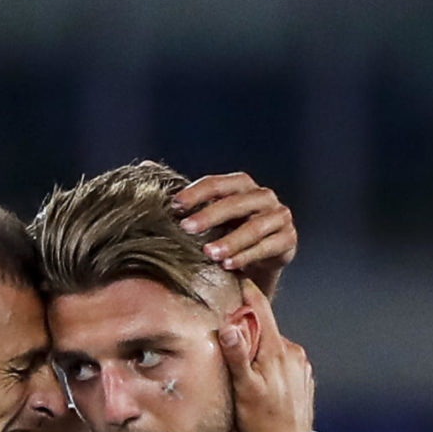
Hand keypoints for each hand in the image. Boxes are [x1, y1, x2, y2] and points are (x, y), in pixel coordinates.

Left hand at [176, 172, 296, 296]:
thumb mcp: (211, 217)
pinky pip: (267, 247)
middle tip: (186, 229)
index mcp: (243, 186)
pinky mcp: (288, 239)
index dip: (196, 192)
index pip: (218, 183)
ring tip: (209, 254)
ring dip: (230, 241)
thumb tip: (144, 166)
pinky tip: (228, 265)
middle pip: (236, 202)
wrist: (260, 261)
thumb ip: (186, 198)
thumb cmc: (229, 234)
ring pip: (254, 227)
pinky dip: (246, 256)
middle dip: (210, 215)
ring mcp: (279, 217)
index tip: (175, 205)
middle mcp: (263, 197)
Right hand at [218, 280, 314, 431]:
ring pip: (276, 346)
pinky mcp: (304, 379)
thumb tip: (228, 327)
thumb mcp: (244, 389)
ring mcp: (301, 366)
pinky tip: (263, 382)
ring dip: (261, 349)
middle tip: (231, 335)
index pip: (262, 310)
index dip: (248, 292)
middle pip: (267, 328)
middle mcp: (293, 353)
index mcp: (276, 350)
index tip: (239, 277)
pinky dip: (272, 364)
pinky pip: (285, 362)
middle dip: (250, 327)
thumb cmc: (263, 422)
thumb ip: (236, 356)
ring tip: (246, 368)